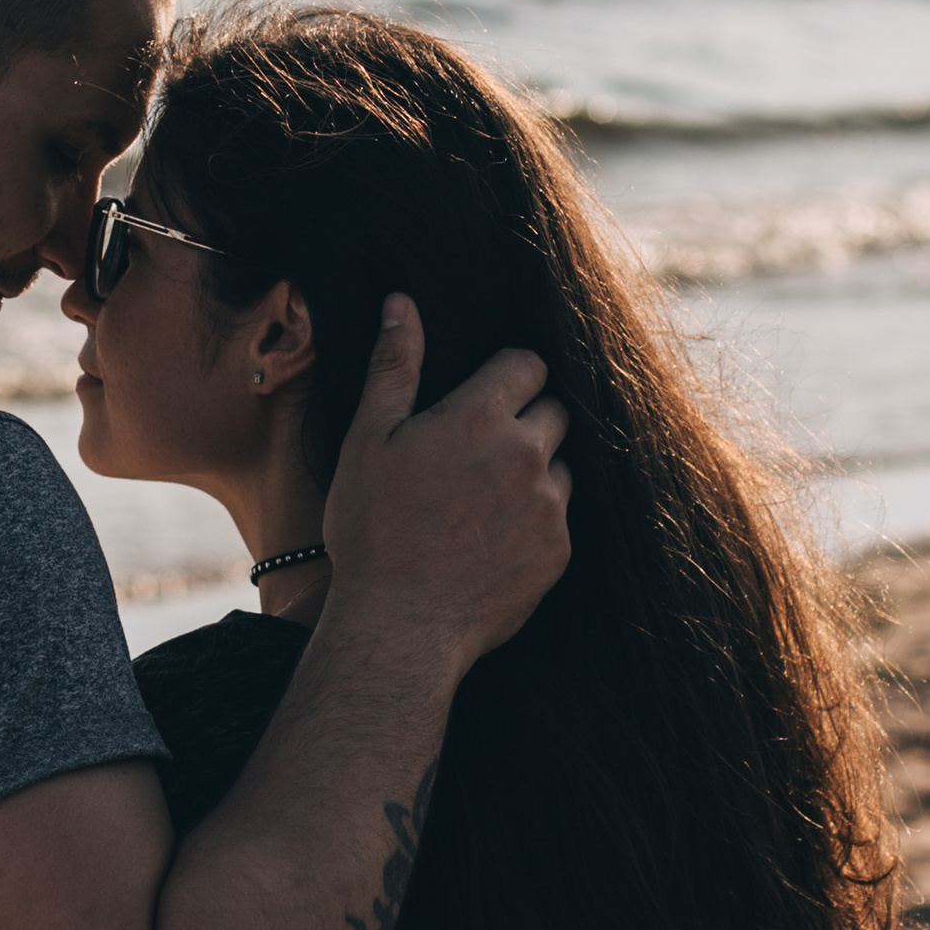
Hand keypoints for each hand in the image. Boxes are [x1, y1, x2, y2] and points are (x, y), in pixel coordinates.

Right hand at [319, 301, 569, 673]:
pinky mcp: (559, 553)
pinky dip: (534, 520)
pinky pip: (560, 518)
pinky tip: (492, 540)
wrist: (400, 624)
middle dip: (525, 419)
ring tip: (483, 501)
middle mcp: (527, 455)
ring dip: (534, 471)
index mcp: (481, 417)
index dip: (507, 374)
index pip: (527, 365)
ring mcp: (549, 506)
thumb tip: (402, 304)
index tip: (485, 395)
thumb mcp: (368, 439)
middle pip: (554, 411)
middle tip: (478, 451)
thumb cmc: (374, 529)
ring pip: (561, 466)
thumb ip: (394, 367)